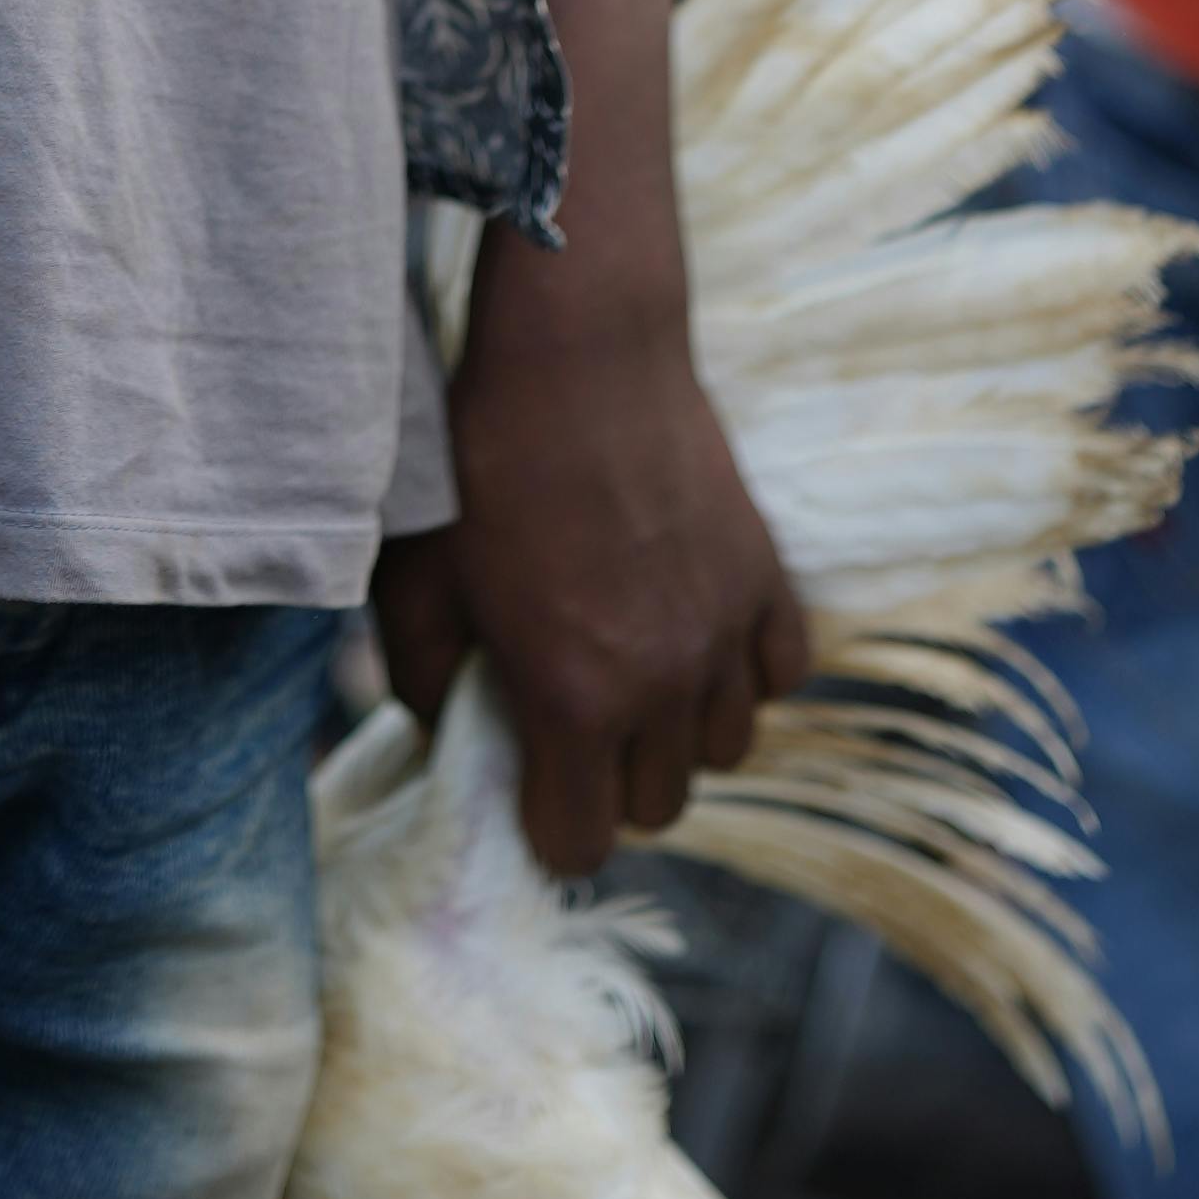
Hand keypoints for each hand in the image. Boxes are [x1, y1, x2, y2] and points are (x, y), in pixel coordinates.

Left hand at [375, 257, 811, 876]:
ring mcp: (724, 631)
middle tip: (574, 723)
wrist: (578, 352)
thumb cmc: (482, 460)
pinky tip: (697, 636)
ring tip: (636, 676)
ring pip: (725, 750)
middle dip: (610, 784)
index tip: (528, 785)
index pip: (580, 845)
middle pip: (658, 807)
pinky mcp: (765, 576)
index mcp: (573, 698)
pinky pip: (780, 675)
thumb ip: (425, 683)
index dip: (547, 827)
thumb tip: (447, 736)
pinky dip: (743, 673)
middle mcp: (662, 683)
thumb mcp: (418, 582)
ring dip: (679, 733)